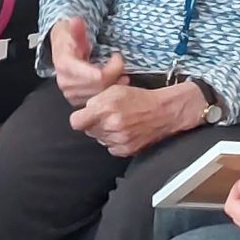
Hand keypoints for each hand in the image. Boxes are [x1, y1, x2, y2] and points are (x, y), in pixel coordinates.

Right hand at [49, 17, 127, 106]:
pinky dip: (106, 94)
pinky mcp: (74, 100)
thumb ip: (77, 28)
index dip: (113, 68)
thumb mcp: (74, 31)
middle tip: (121, 65)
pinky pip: (96, 102)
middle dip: (115, 76)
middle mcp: (65, 82)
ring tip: (120, 75)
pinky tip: (111, 84)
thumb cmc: (70, 41)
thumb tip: (76, 20)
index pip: (98, 76)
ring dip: (113, 86)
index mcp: (66, 65)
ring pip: (100, 96)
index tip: (116, 56)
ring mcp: (69, 93)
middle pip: (101, 87)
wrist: (62, 51)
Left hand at [71, 80, 203, 158]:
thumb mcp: (114, 90)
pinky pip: (110, 147)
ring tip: (118, 122)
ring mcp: (118, 139)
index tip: (85, 116)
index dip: (80, 118)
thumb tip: (84, 111)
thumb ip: (95, 100)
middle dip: (94, 123)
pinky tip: (123, 131)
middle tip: (107, 116)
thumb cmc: (139, 98)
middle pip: (88, 130)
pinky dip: (114, 141)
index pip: (76, 121)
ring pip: (99, 139)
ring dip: (104, 132)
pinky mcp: (125, 150)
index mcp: (105, 108)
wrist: (163, 112)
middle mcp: (110, 125)